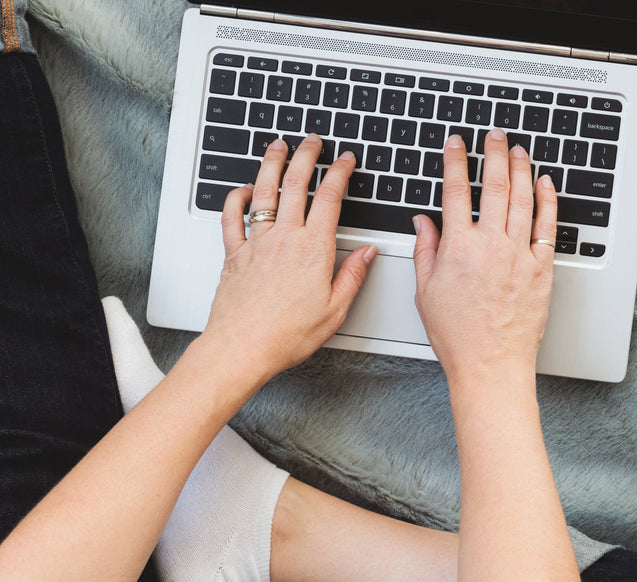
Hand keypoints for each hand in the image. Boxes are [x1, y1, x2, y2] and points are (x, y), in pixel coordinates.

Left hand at [203, 136, 376, 380]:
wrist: (243, 348)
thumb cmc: (287, 335)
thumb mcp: (335, 310)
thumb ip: (353, 276)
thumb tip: (367, 254)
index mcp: (314, 250)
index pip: (330, 198)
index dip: (340, 173)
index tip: (345, 160)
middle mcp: (284, 239)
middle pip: (295, 183)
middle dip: (306, 156)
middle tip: (313, 142)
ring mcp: (256, 243)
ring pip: (264, 191)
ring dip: (272, 164)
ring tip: (278, 147)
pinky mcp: (234, 254)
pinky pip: (232, 217)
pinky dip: (237, 197)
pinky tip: (244, 189)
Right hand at [412, 129, 557, 382]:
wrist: (490, 364)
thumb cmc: (457, 336)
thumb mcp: (426, 292)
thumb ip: (424, 250)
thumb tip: (422, 222)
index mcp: (458, 248)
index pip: (455, 191)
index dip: (455, 161)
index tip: (456, 144)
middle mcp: (490, 245)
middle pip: (494, 186)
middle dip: (493, 154)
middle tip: (494, 136)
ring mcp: (519, 255)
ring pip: (522, 199)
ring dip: (520, 169)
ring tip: (518, 150)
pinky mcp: (541, 269)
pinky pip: (546, 227)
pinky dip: (547, 201)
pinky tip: (545, 184)